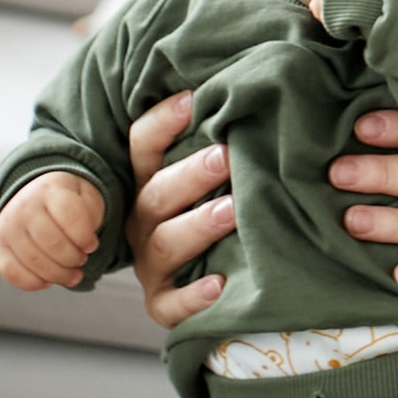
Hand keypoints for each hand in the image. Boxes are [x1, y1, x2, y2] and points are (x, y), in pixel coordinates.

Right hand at [0, 170, 104, 292]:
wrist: (34, 198)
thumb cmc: (66, 203)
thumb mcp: (86, 197)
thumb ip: (91, 215)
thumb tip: (85, 245)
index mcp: (50, 190)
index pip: (69, 216)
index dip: (85, 237)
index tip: (92, 245)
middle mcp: (25, 206)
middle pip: (52, 242)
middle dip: (74, 259)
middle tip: (82, 261)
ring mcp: (8, 227)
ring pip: (34, 261)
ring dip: (59, 275)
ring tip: (71, 275)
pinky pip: (13, 273)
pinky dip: (35, 283)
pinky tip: (49, 279)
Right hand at [126, 92, 235, 329]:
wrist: (205, 283)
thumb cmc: (214, 214)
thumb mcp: (210, 181)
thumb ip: (220, 147)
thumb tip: (254, 93)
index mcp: (150, 185)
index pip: (143, 146)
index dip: (162, 121)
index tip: (193, 97)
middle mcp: (143, 222)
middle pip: (157, 194)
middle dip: (191, 174)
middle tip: (226, 156)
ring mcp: (151, 265)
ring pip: (166, 243)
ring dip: (198, 225)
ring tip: (233, 210)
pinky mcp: (163, 304)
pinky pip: (173, 304)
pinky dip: (195, 296)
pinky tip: (220, 285)